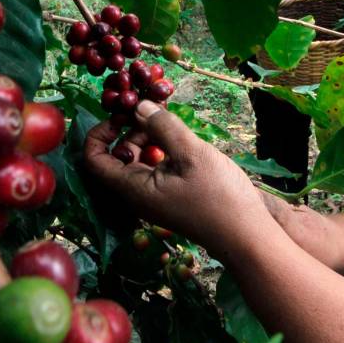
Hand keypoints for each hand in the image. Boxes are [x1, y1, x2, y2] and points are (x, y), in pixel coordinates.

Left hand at [84, 100, 268, 255]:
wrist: (249, 237)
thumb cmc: (220, 198)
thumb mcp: (191, 153)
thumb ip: (162, 127)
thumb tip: (139, 105)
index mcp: (133, 188)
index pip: (94, 160)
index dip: (99, 134)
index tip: (121, 116)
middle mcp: (139, 193)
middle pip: (116, 156)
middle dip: (129, 130)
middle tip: (152, 112)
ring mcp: (156, 195)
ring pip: (138, 160)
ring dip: (147, 137)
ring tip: (169, 122)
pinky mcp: (173, 194)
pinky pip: (156, 167)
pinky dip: (162, 149)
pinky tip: (181, 138)